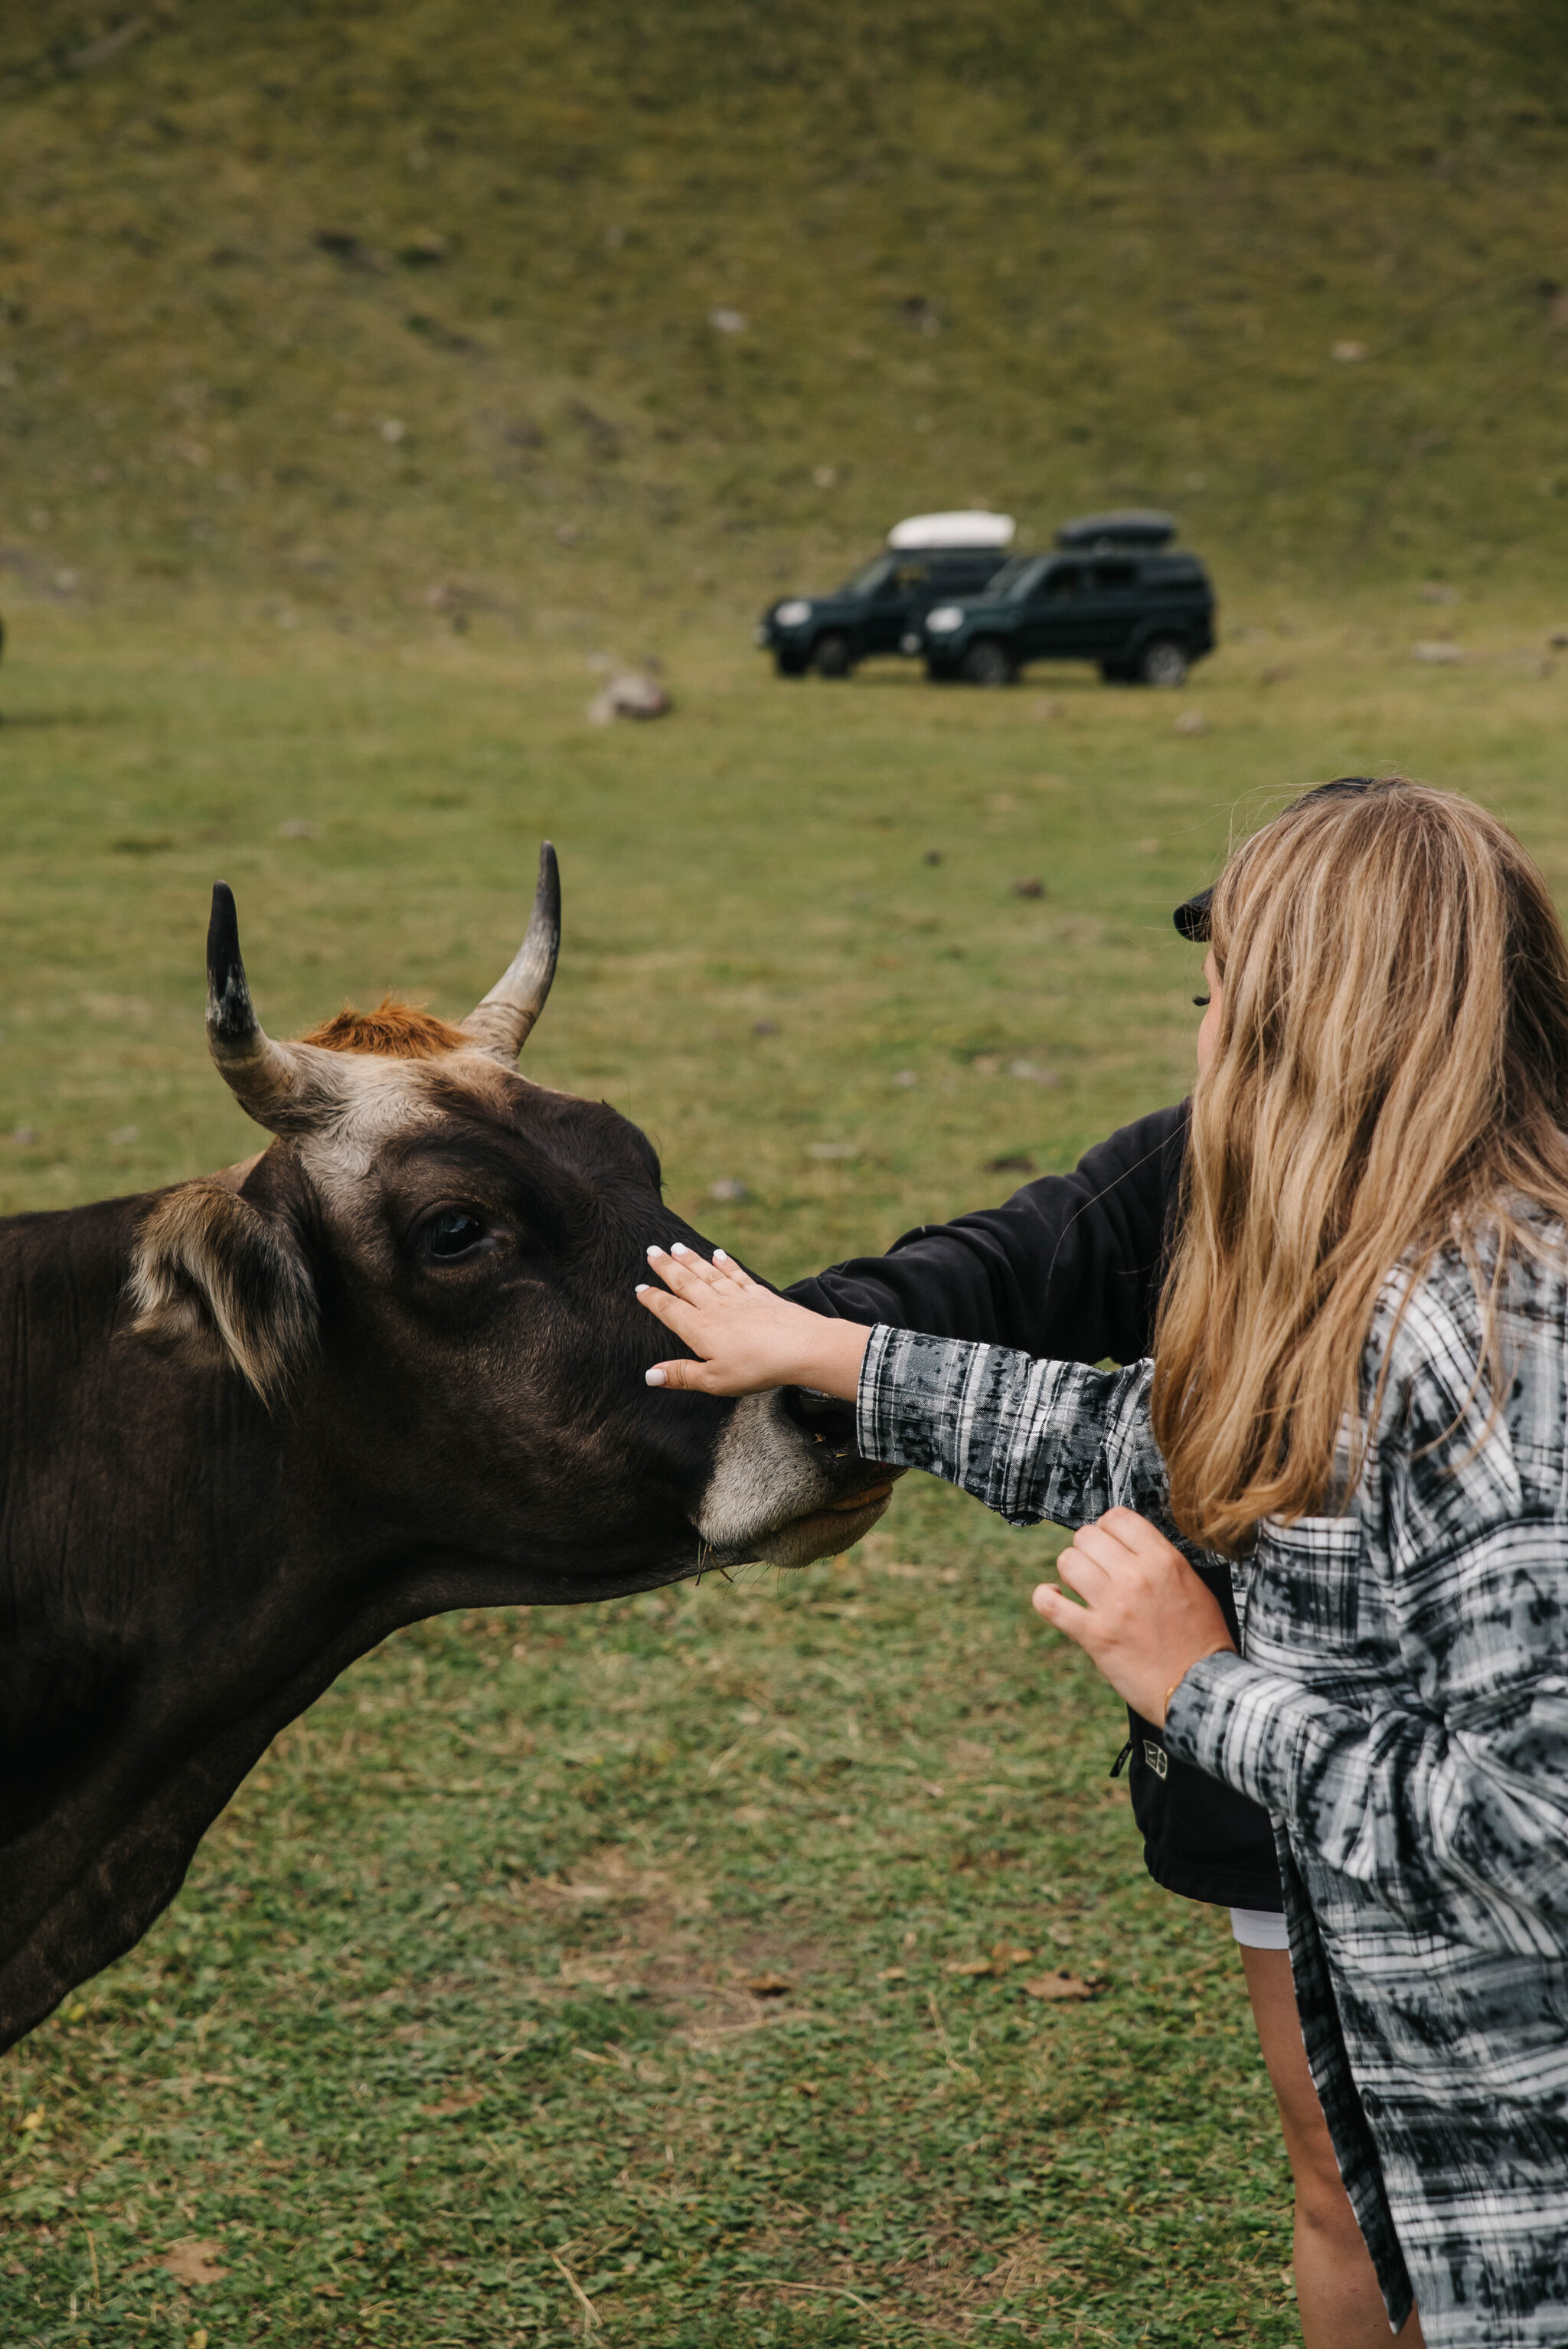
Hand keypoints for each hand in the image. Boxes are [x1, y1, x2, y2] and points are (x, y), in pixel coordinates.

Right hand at [636, 1244, 870, 1398]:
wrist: (803, 1346)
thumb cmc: (757, 1368)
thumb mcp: (714, 1381)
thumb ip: (681, 1375)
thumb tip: (649, 1375)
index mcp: (699, 1328)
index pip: (669, 1309)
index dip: (652, 1299)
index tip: (639, 1288)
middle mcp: (715, 1306)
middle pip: (685, 1282)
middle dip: (666, 1267)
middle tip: (651, 1250)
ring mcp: (738, 1297)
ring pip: (708, 1273)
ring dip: (691, 1260)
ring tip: (677, 1246)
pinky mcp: (760, 1294)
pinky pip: (737, 1274)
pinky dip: (726, 1263)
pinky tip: (719, 1254)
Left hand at [1032, 1507, 1233, 1724]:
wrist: (1201, 1687)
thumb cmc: (1202, 1640)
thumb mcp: (1193, 1586)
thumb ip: (1161, 1561)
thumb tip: (1131, 1546)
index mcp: (1163, 1561)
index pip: (1118, 1517)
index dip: (1108, 1528)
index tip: (1110, 1542)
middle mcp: (1136, 1576)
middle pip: (1087, 1536)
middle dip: (1088, 1550)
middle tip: (1097, 1568)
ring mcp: (1113, 1605)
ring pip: (1067, 1562)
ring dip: (1071, 1572)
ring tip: (1081, 1585)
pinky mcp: (1095, 1635)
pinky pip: (1049, 1604)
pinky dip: (1045, 1598)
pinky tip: (1054, 1599)